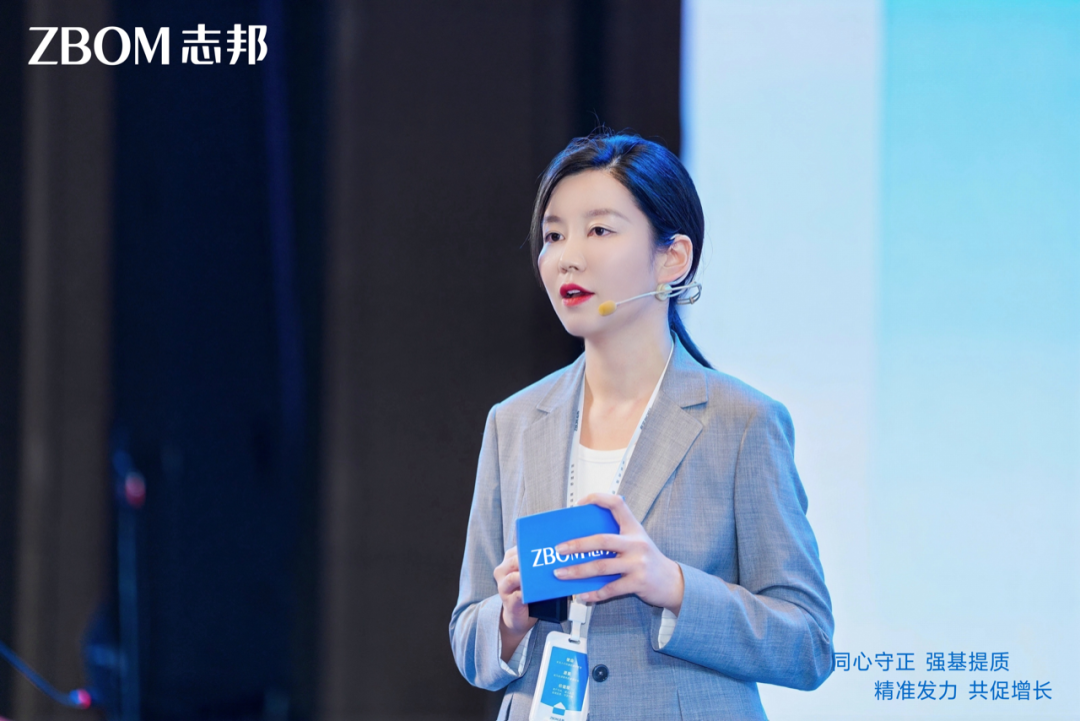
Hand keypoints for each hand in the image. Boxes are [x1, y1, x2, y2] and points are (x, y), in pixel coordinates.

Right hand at [493, 546, 536, 660]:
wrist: (517, 616)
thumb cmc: (527, 591)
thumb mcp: (531, 575)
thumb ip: (539, 563)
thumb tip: (562, 551)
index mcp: (509, 560)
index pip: (518, 547)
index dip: (532, 546)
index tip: (547, 546)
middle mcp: (503, 571)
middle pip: (514, 560)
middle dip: (530, 560)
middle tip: (545, 560)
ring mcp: (503, 587)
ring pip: (513, 577)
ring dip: (528, 576)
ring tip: (540, 575)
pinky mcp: (508, 601)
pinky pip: (518, 595)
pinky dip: (528, 593)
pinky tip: (537, 592)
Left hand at [553, 493, 684, 612]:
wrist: (674, 583)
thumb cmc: (649, 561)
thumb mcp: (637, 542)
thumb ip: (616, 538)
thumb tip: (581, 541)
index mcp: (634, 529)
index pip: (616, 504)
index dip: (597, 499)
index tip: (579, 504)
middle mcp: (636, 543)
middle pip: (602, 540)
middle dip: (577, 544)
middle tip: (560, 549)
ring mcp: (637, 563)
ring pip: (601, 566)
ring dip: (578, 571)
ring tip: (561, 573)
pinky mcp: (638, 582)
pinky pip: (610, 588)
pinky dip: (594, 593)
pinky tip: (583, 595)